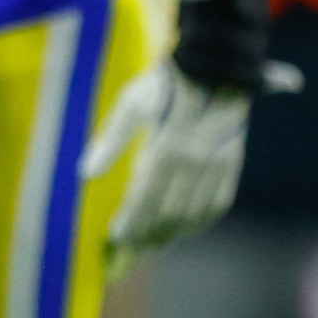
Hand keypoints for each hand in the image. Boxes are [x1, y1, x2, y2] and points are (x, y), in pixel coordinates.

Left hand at [80, 57, 300, 273]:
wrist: (213, 67)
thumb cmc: (162, 85)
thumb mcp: (130, 106)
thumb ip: (110, 141)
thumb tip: (85, 173)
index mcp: (165, 149)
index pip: (144, 199)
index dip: (130, 224)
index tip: (116, 239)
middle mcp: (193, 162)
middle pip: (168, 213)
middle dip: (148, 235)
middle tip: (131, 250)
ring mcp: (216, 165)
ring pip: (194, 213)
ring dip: (173, 233)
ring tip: (154, 244)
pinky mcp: (232, 163)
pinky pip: (218, 203)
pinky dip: (201, 221)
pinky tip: (186, 228)